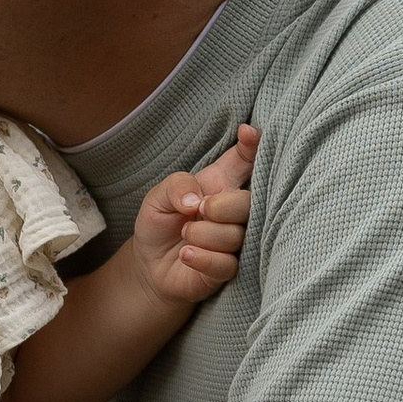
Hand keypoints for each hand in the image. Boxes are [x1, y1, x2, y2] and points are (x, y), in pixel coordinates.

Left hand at [128, 123, 256, 309]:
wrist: (149, 265)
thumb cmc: (160, 223)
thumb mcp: (157, 197)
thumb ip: (176, 186)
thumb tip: (196, 199)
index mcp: (220, 184)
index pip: (245, 161)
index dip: (252, 145)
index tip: (247, 132)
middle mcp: (233, 211)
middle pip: (249, 202)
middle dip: (224, 206)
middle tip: (201, 209)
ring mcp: (233, 242)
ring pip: (236, 235)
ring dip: (205, 234)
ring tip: (185, 234)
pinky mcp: (226, 269)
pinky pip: (226, 263)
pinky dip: (203, 258)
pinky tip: (186, 254)